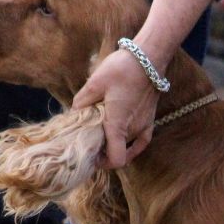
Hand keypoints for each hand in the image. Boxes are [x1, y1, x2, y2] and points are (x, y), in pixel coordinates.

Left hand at [72, 48, 167, 167]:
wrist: (147, 59)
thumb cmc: (121, 70)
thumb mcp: (95, 83)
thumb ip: (82, 102)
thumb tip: (74, 113)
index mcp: (118, 125)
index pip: (115, 160)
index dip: (102, 164)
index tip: (90, 155)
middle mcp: (132, 130)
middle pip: (117, 153)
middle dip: (102, 150)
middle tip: (89, 138)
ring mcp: (143, 127)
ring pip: (126, 146)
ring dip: (114, 144)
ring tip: (102, 133)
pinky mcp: (150, 121)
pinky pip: (141, 142)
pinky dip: (131, 146)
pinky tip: (123, 141)